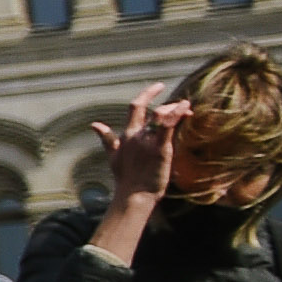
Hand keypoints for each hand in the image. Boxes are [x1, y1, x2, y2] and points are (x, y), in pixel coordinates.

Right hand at [105, 88, 189, 204]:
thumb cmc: (126, 178)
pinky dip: (177, 115)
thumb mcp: (113, 156)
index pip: (135, 107)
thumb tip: (94, 124)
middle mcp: (136, 134)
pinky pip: (168, 127)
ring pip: (161, 115)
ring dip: (176, 108)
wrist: (134, 194)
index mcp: (127, 134)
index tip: (159, 86)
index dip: (147, 94)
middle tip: (184, 105)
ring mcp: (147, 141)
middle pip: (152, 109)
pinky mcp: (160, 149)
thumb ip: (107, 139)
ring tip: (187, 108)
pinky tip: (186, 109)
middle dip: (170, 104)